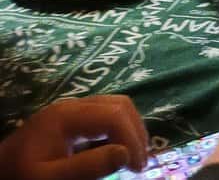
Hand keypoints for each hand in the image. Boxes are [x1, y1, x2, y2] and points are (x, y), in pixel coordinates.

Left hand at [0, 95, 147, 179]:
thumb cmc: (20, 178)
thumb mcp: (49, 179)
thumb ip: (86, 167)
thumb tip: (126, 154)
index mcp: (66, 115)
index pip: (114, 115)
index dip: (131, 139)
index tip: (138, 168)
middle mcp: (72, 105)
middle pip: (118, 105)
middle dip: (135, 131)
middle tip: (140, 163)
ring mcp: (71, 110)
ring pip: (114, 107)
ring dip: (129, 129)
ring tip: (133, 157)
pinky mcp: (70, 120)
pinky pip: (103, 115)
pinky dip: (117, 130)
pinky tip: (116, 151)